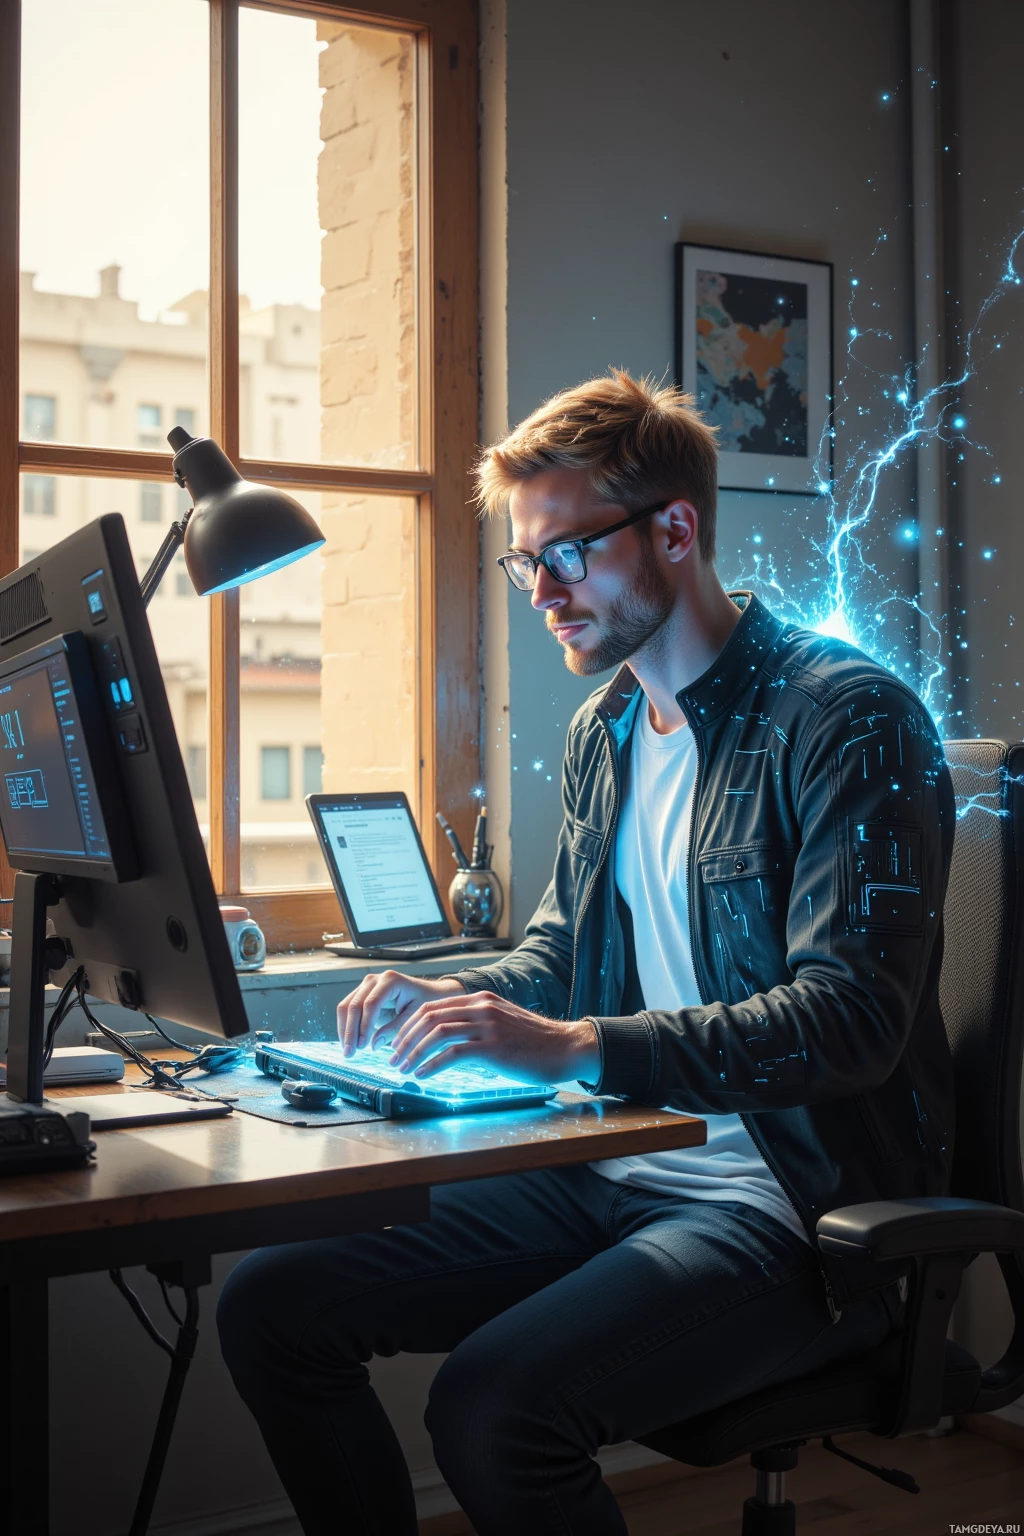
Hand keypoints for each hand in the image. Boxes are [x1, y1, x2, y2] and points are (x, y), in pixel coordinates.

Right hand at [337, 970, 466, 1055]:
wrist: (431, 995)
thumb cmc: (427, 1003)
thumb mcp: (415, 1017)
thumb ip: (395, 1030)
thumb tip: (372, 1044)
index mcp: (390, 981)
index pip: (371, 1004)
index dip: (364, 1026)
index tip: (362, 1046)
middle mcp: (375, 980)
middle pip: (353, 1004)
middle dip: (349, 1031)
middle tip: (349, 1053)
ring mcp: (366, 987)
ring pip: (346, 1007)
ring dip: (345, 1030)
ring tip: (348, 1051)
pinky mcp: (363, 996)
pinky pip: (349, 1011)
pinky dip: (347, 1027)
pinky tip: (349, 1043)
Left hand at [386, 989, 600, 1085]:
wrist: (566, 1047)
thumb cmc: (535, 1042)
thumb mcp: (502, 1023)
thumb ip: (478, 1025)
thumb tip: (451, 1042)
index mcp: (481, 999)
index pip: (433, 1007)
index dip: (409, 1025)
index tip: (398, 1043)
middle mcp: (481, 1007)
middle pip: (429, 1017)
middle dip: (405, 1039)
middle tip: (393, 1058)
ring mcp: (487, 1026)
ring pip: (437, 1033)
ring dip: (413, 1052)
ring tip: (402, 1069)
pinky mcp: (493, 1047)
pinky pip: (453, 1053)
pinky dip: (432, 1064)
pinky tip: (423, 1074)